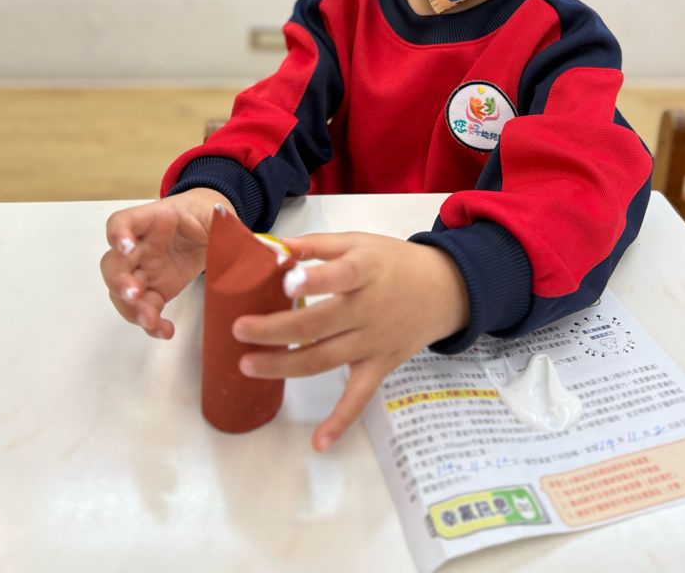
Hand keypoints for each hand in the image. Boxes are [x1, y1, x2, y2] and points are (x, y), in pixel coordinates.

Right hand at [101, 188, 233, 338]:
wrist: (211, 226)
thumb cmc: (208, 214)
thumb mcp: (218, 215)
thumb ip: (227, 227)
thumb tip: (253, 246)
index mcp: (154, 219)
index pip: (122, 222)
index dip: (118, 234)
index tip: (126, 247)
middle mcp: (141, 246)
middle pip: (113, 262)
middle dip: (118, 280)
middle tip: (133, 293)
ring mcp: (146, 270)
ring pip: (122, 291)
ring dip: (130, 307)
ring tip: (149, 320)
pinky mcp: (157, 290)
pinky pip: (145, 309)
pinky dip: (150, 323)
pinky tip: (164, 331)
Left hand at [232, 232, 469, 451]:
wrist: (444, 289)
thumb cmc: (393, 262)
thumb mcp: (359, 242)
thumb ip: (317, 245)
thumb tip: (273, 246)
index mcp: (365, 270)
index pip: (340, 276)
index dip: (313, 280)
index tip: (285, 283)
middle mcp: (370, 308)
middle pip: (319, 324)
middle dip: (276, 329)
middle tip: (240, 329)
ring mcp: (374, 342)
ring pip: (325, 359)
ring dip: (285, 367)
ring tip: (249, 365)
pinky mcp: (380, 366)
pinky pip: (359, 397)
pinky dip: (341, 421)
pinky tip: (319, 442)